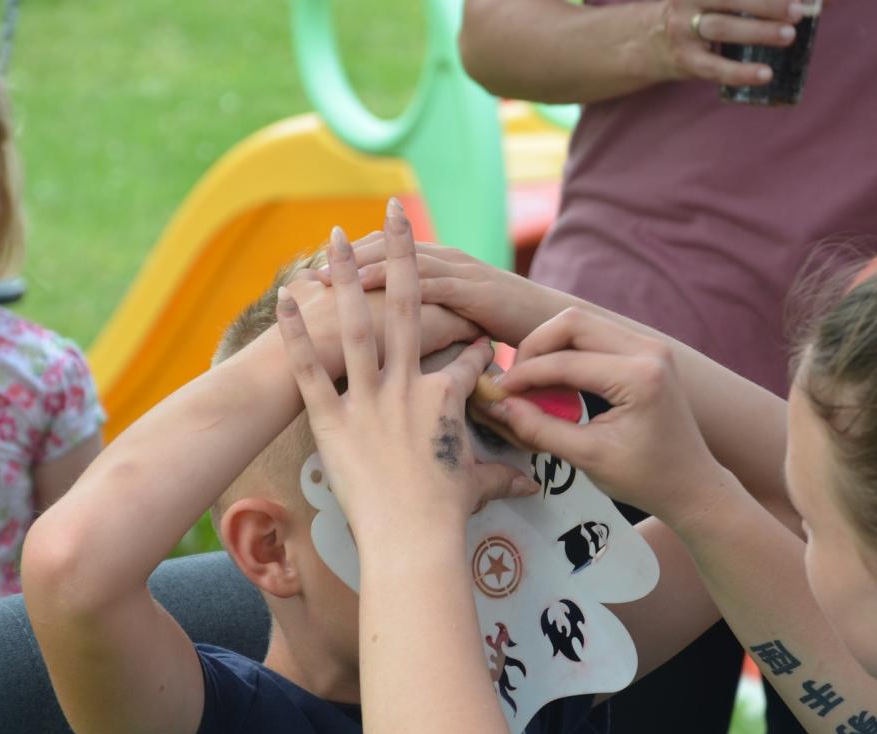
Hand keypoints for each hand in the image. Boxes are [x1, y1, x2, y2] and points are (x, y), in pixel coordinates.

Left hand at [277, 206, 537, 533]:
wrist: (414, 537)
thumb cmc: (447, 515)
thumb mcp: (479, 486)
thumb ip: (502, 476)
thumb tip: (532, 485)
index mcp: (444, 396)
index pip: (462, 354)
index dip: (470, 338)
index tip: (473, 324)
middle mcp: (407, 385)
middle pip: (406, 305)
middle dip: (402, 254)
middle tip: (396, 209)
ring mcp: (368, 399)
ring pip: (354, 325)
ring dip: (343, 276)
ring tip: (331, 235)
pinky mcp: (332, 419)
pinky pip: (309, 370)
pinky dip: (295, 334)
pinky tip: (284, 297)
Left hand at [320, 234, 558, 348]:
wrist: (566, 329)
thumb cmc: (519, 332)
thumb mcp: (471, 325)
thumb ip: (442, 322)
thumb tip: (411, 339)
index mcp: (446, 268)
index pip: (390, 257)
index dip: (354, 263)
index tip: (317, 275)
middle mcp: (450, 262)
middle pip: (388, 252)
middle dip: (347, 259)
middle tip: (309, 271)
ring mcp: (463, 273)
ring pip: (402, 262)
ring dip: (362, 266)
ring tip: (325, 277)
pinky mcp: (475, 291)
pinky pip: (429, 283)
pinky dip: (396, 282)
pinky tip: (367, 289)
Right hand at [486, 307, 731, 523]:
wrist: (693, 486)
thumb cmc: (647, 479)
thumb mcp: (588, 458)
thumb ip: (540, 429)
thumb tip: (499, 404)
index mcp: (639, 376)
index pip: (565, 361)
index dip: (524, 374)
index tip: (498, 391)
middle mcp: (649, 350)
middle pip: (572, 322)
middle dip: (535, 347)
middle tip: (515, 380)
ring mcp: (651, 346)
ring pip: (583, 324)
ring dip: (551, 347)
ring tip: (531, 381)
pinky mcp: (647, 352)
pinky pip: (597, 336)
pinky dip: (569, 352)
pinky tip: (555, 380)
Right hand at [652, 0, 806, 85]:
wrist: (646, 40)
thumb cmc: (698, 13)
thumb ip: (749, 2)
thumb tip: (812, 3)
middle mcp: (690, 0)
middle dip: (766, 3)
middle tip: (797, 10)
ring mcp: (684, 29)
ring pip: (723, 28)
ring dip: (757, 31)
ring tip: (788, 36)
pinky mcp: (685, 59)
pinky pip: (715, 68)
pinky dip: (741, 72)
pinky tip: (765, 74)